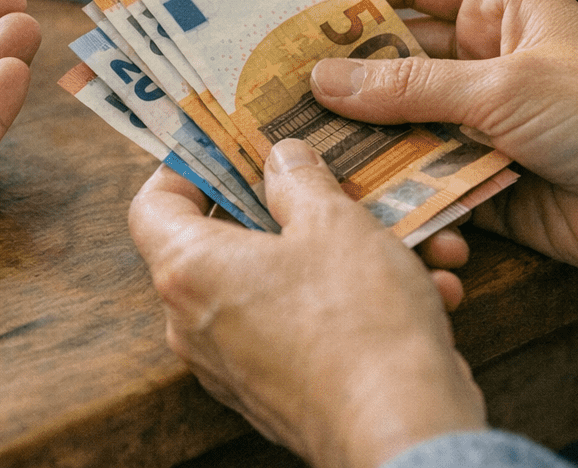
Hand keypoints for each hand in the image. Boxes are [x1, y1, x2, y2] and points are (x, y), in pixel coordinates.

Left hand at [129, 139, 484, 467]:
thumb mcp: (333, 222)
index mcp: (190, 269)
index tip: (226, 146)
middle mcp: (195, 322)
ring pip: (279, 284)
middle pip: (224, 242)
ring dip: (342, 255)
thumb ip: (298, 179)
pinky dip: (354, 303)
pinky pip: (304, 328)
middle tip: (331, 182)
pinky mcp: (275, 392)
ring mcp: (233, 364)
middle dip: (288, 207)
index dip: (185, 166)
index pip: (152, 204)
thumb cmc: (357, 321)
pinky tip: (425, 287)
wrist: (401, 431)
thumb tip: (282, 158)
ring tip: (407, 237)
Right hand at [308, 0, 577, 350]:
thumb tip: (323, 78)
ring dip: (359, 132)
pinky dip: (391, 184)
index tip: (292, 4)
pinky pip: (423, 177)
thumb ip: (409, 85)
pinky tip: (342, 190)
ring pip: (402, 121)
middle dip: (340, 72)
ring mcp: (483, 122)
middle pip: (395, 59)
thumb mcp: (501, 85)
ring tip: (289, 138)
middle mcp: (484, 60)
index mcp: (499, 9)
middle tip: (270, 81)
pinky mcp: (484, 181)